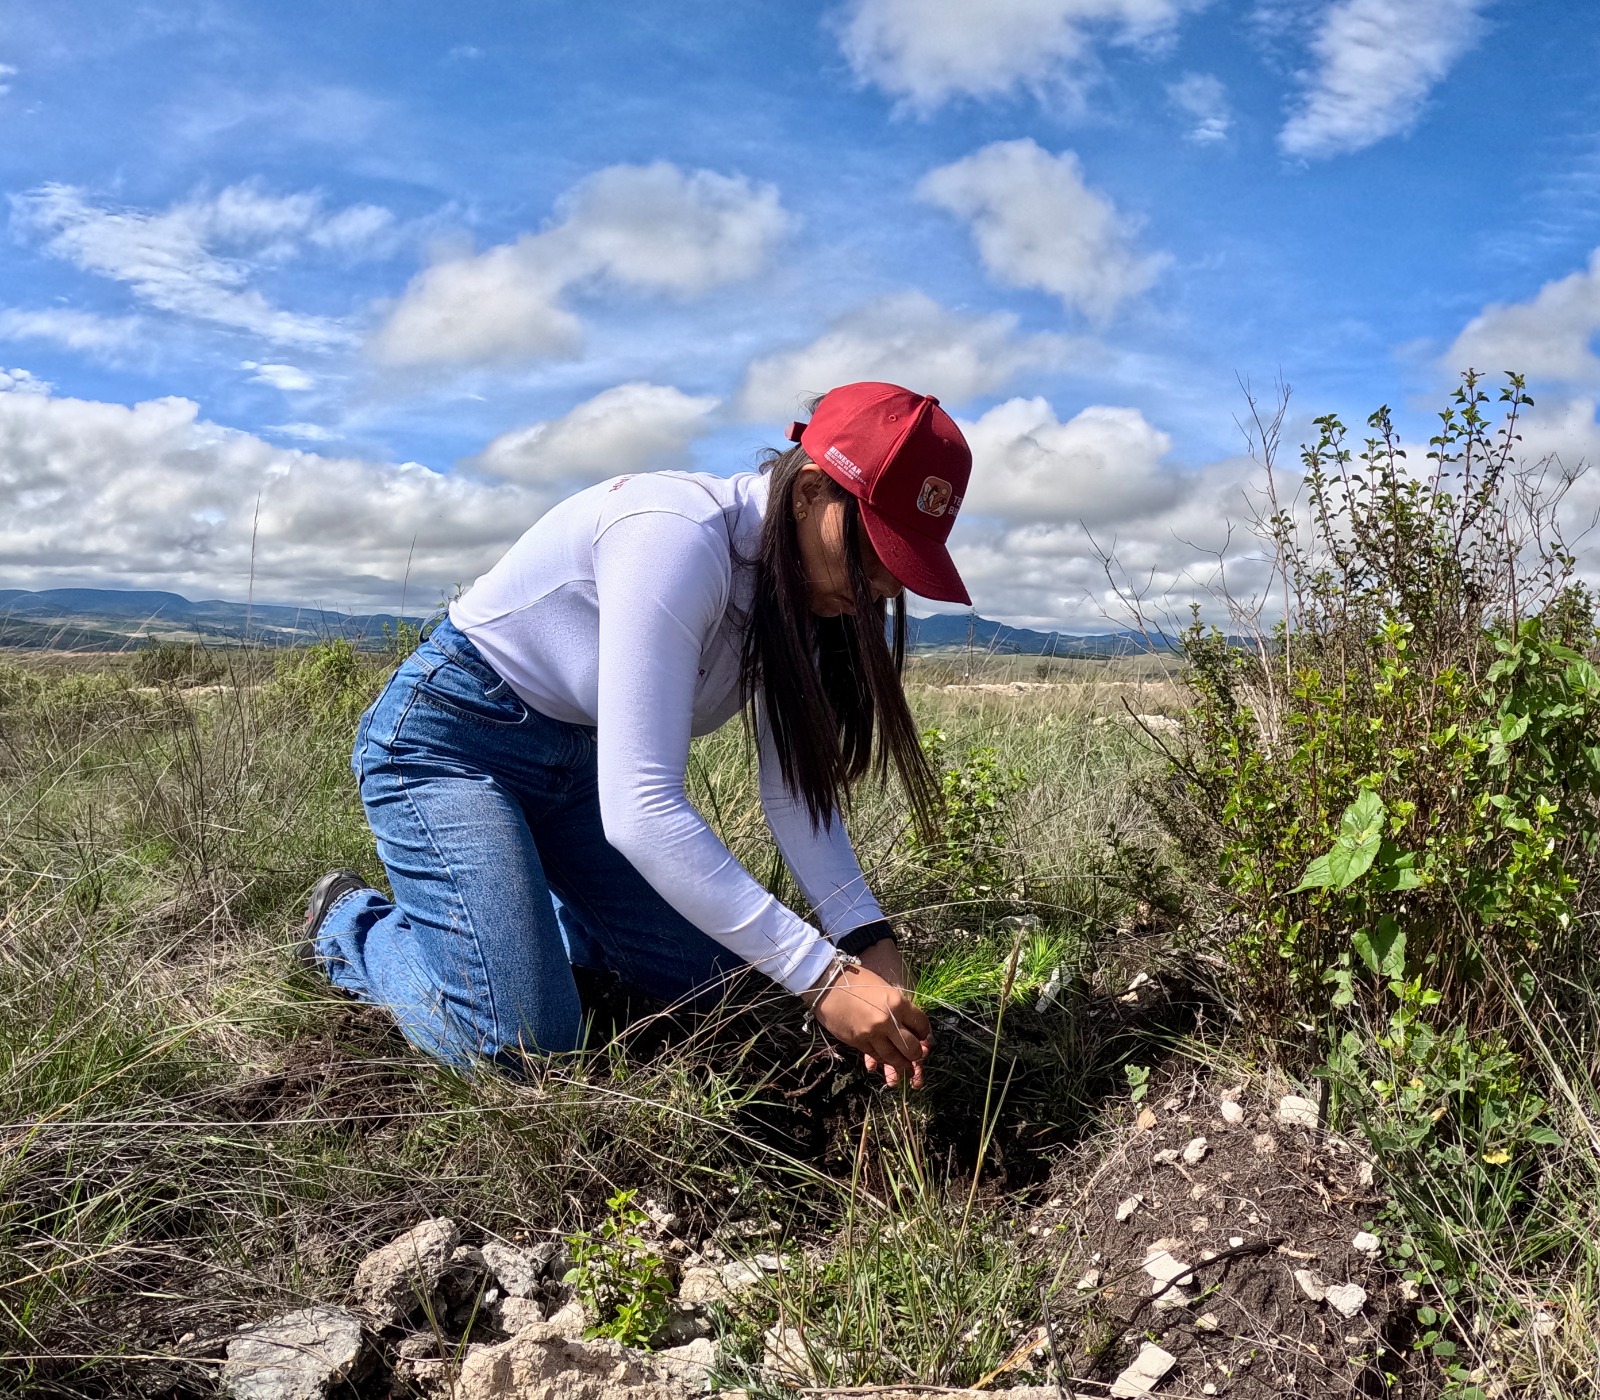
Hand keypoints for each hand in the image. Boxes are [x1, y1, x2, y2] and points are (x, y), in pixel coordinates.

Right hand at [855, 941, 929, 1087]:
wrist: (826, 984)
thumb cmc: (856, 980)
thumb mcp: (884, 987)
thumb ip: (898, 1005)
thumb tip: (909, 1023)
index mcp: (897, 1002)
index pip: (921, 1025)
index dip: (925, 1033)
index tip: (923, 1035)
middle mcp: (887, 1021)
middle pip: (912, 1047)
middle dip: (918, 1054)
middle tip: (918, 1055)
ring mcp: (872, 1034)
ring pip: (894, 1057)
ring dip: (902, 1064)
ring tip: (906, 1067)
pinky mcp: (858, 1042)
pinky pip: (876, 1056)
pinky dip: (883, 1060)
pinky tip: (886, 1060)